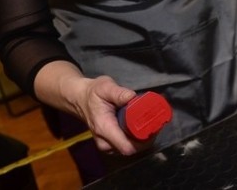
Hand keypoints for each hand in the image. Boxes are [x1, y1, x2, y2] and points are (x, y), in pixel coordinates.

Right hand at [35, 61, 160, 154]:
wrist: (80, 99)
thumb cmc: (93, 93)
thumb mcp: (105, 87)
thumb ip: (119, 93)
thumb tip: (133, 97)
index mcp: (105, 129)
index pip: (127, 147)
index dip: (144, 141)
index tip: (154, 127)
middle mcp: (105, 142)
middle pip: (132, 149)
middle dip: (146, 138)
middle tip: (156, 122)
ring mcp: (107, 145)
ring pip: (130, 148)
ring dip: (142, 138)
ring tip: (151, 122)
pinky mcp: (110, 143)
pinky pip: (127, 145)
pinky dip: (136, 138)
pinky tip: (143, 126)